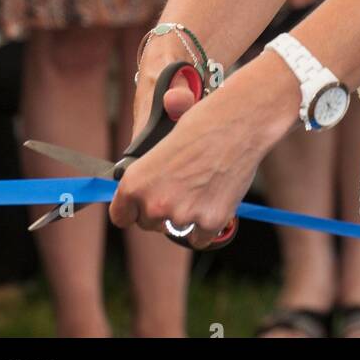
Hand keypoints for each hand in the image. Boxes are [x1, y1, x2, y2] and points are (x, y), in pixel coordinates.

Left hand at [109, 55, 298, 248]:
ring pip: (177, 229)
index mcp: (135, 182)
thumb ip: (150, 178)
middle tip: (182, 186)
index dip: (132, 209)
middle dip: (162, 210)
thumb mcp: (162, 146)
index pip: (120, 216)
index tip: (141, 206)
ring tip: (203, 183)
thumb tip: (147, 196)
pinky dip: (207, 224)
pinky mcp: (211, 222)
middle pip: (149, 224)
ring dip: (187, 214)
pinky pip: (200, 237)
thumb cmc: (201, 124)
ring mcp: (183, 215)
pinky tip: (214, 198)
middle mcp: (155, 203)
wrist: (239, 122)